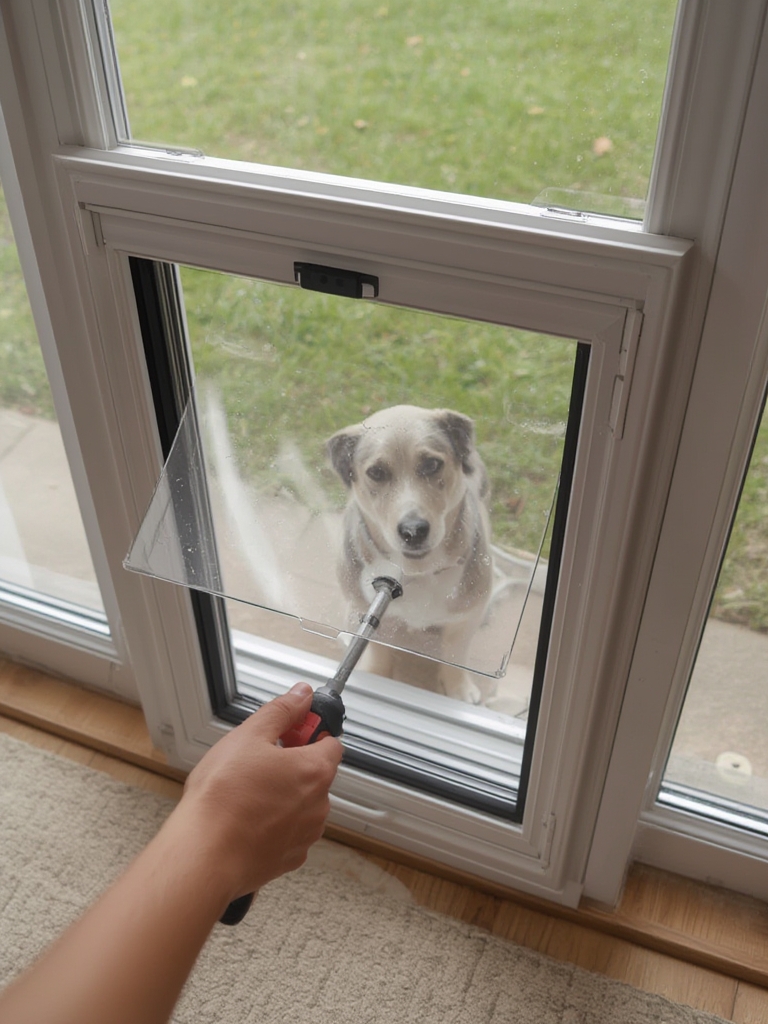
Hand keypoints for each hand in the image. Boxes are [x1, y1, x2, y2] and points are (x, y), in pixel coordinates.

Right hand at [177, 683, 342, 901]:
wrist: (205, 855)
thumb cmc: (223, 798)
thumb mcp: (248, 736)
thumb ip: (281, 712)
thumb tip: (301, 696)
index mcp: (315, 770)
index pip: (331, 742)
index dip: (308, 733)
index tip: (287, 732)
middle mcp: (319, 805)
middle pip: (315, 774)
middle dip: (292, 765)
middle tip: (258, 761)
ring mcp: (305, 835)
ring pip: (302, 805)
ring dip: (282, 796)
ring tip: (246, 793)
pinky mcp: (288, 858)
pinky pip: (288, 833)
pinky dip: (273, 825)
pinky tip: (246, 819)